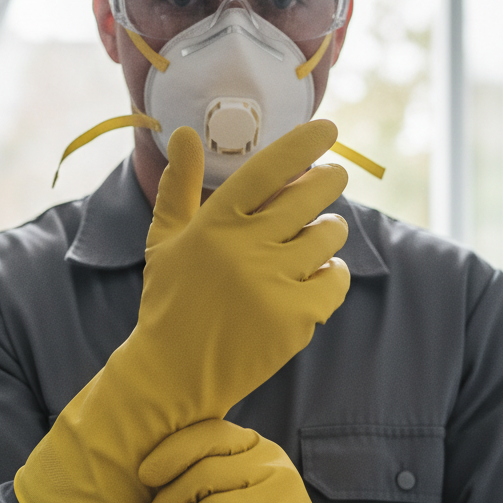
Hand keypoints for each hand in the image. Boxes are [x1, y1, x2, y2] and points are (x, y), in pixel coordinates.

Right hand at [133, 119, 350, 428]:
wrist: (173, 373)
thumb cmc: (170, 302)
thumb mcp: (165, 240)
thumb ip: (179, 185)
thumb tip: (186, 133)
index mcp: (213, 224)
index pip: (266, 170)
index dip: (301, 144)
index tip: (327, 128)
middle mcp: (244, 249)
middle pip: (310, 195)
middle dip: (330, 179)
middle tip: (333, 177)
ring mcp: (272, 284)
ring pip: (329, 234)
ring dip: (330, 229)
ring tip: (317, 235)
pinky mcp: (295, 318)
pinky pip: (337, 278)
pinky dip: (333, 274)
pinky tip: (316, 276)